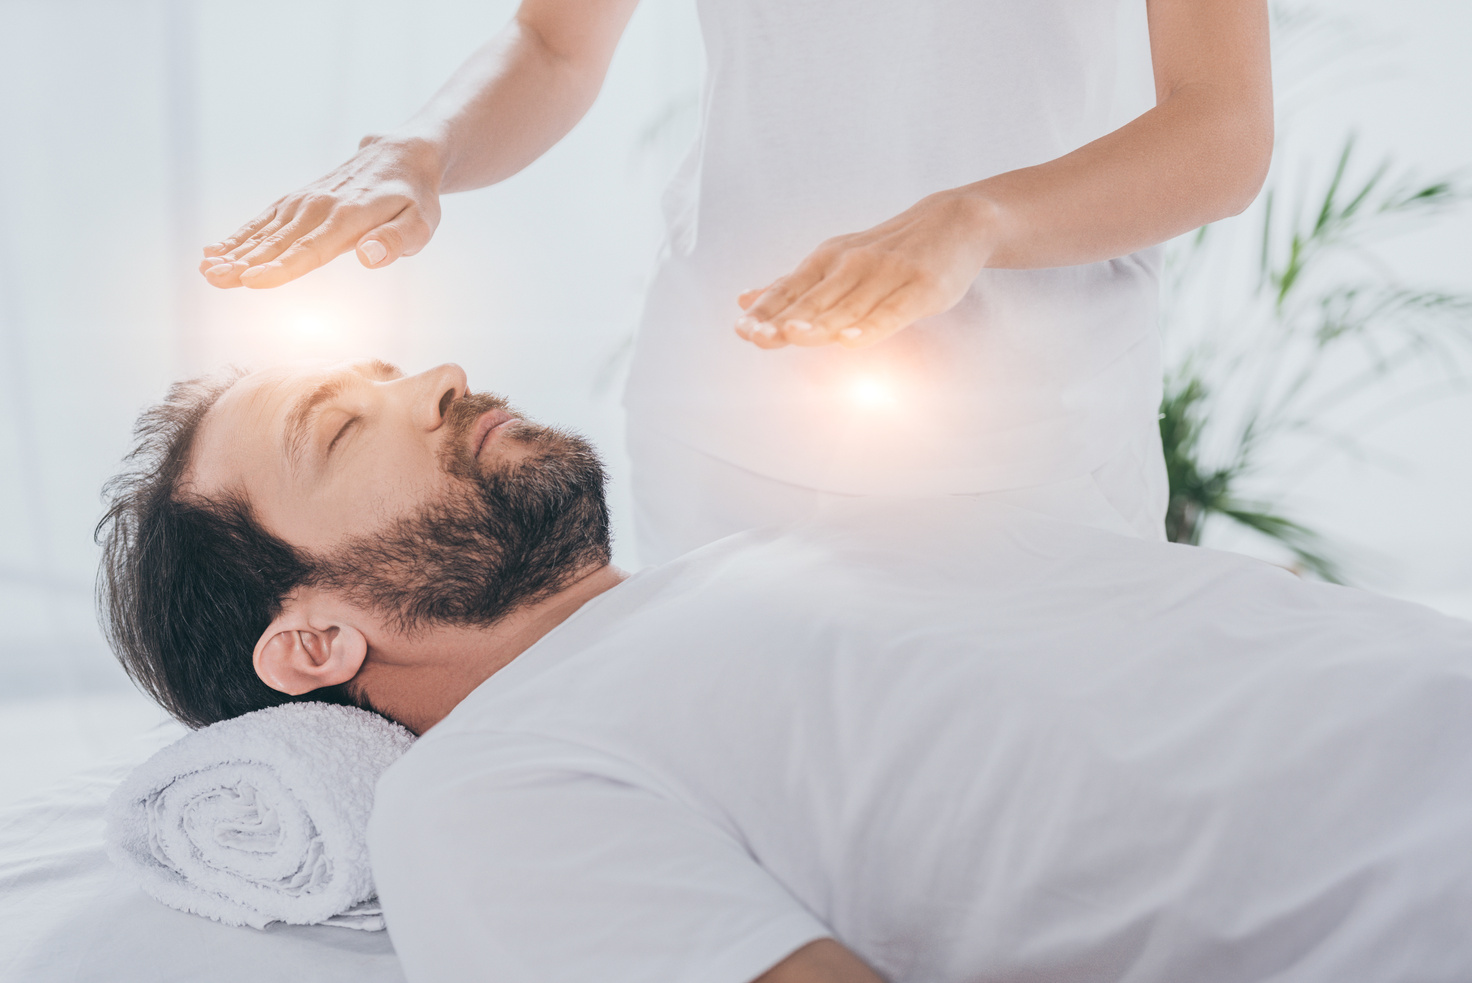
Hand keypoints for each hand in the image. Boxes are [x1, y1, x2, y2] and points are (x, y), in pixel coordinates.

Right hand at [199, 134, 443, 288]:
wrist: (401, 155)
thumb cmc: (415, 198)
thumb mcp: (421, 222)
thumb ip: (397, 241)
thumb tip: (370, 257)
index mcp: (349, 218)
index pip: (311, 249)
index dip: (281, 267)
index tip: (252, 281)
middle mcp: (320, 206)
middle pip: (278, 241)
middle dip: (244, 262)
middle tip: (213, 280)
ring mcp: (305, 200)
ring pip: (264, 230)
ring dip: (234, 250)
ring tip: (206, 270)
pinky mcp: (297, 199)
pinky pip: (264, 219)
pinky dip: (239, 235)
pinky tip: (215, 250)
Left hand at [733, 189, 998, 349]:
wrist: (955, 221)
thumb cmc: (889, 250)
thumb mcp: (836, 260)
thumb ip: (793, 285)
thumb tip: (744, 300)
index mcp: (828, 260)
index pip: (790, 289)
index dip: (766, 310)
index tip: (742, 330)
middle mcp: (853, 265)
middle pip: (814, 300)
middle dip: (784, 320)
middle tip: (757, 337)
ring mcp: (887, 276)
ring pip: (848, 307)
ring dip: (820, 324)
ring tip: (793, 337)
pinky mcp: (920, 289)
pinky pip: (891, 313)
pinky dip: (870, 327)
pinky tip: (850, 342)